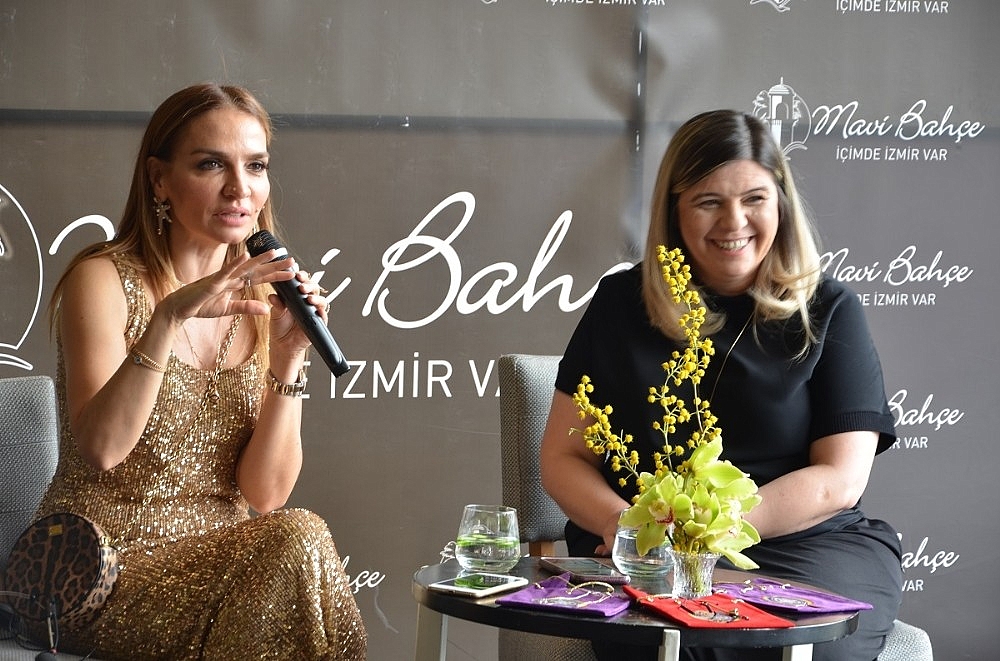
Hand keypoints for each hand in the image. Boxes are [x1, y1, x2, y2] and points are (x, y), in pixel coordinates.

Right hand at [165, 250, 295, 322]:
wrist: (180, 308)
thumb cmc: (201, 305)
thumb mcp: (228, 309)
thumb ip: (247, 308)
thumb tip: (267, 309)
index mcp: (236, 283)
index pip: (261, 278)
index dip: (276, 274)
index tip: (292, 272)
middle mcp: (232, 277)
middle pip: (258, 270)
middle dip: (275, 265)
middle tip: (293, 260)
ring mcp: (222, 278)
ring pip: (245, 267)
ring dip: (260, 259)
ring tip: (275, 252)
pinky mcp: (212, 282)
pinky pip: (226, 272)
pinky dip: (236, 264)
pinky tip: (246, 255)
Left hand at [266, 268, 328, 357]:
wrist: (283, 345)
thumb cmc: (280, 328)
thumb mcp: (275, 314)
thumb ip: (276, 304)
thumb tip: (272, 295)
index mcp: (296, 296)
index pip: (302, 282)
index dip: (301, 277)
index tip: (296, 275)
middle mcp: (307, 302)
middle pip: (314, 288)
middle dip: (309, 285)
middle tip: (302, 286)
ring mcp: (314, 312)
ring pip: (321, 300)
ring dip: (316, 298)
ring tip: (308, 299)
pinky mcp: (319, 322)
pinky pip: (324, 316)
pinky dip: (322, 312)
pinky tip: (318, 311)